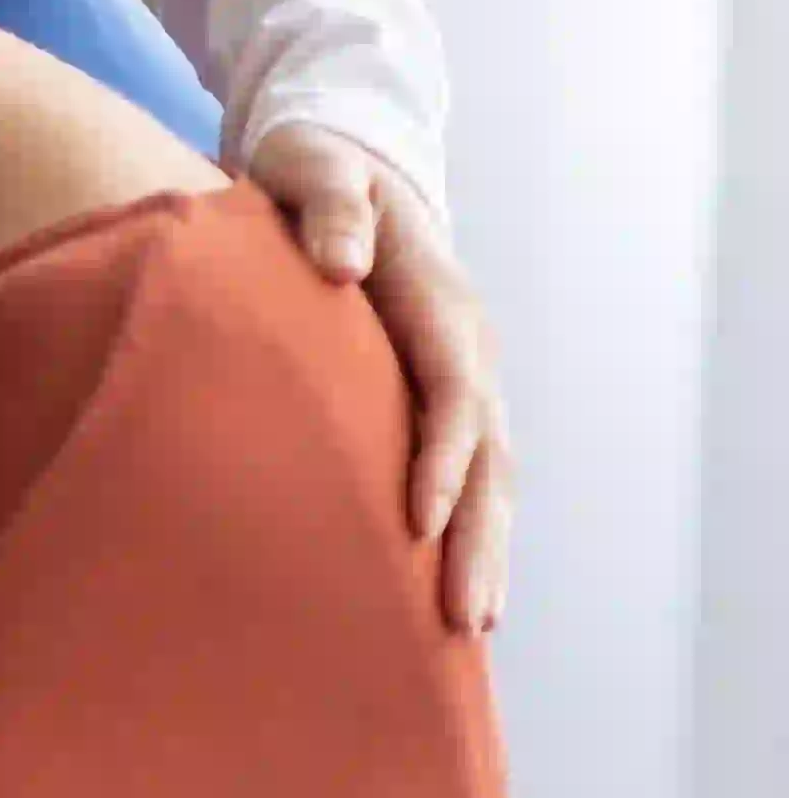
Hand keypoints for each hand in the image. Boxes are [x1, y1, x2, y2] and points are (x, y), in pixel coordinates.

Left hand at [248, 121, 510, 631]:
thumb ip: (327, 205)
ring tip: (470, 629)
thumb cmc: (314, 173)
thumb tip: (342, 262)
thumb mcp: (311, 167)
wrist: (339, 168)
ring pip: (488, 479)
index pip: (452, 395)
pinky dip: (464, 533)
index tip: (417, 523)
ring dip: (483, 552)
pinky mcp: (435, 399)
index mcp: (438, 303)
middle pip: (487, 457)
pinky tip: (446, 595)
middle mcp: (463, 347)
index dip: (442, 461)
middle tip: (465, 620)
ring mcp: (459, 377)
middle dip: (479, 539)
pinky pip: (464, 477)